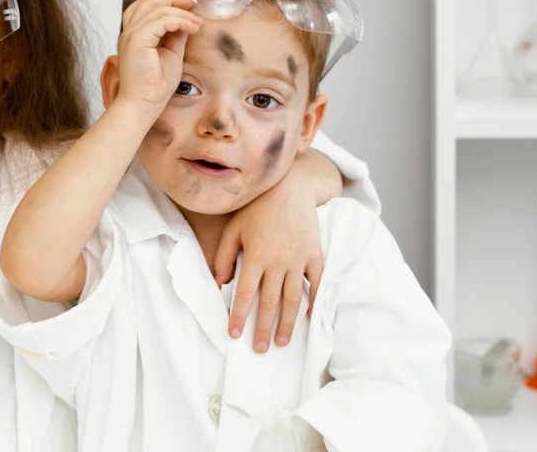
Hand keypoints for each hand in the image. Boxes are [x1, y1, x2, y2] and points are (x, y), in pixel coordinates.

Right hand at [115, 0, 204, 109]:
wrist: (143, 105)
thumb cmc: (154, 86)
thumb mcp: (171, 55)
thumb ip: (176, 36)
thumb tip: (186, 21)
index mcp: (134, 36)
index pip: (145, 7)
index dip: (167, 2)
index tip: (189, 7)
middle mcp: (129, 32)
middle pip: (148, 1)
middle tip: (193, 4)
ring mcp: (131, 35)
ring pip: (157, 8)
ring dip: (181, 12)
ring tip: (197, 22)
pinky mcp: (137, 40)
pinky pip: (162, 20)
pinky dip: (181, 20)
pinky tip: (193, 28)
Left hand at [214, 154, 339, 351]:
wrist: (291, 186)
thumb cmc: (256, 207)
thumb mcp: (233, 228)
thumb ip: (224, 256)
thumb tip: (220, 284)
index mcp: (254, 255)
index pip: (244, 294)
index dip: (239, 317)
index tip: (234, 336)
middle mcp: (277, 261)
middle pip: (269, 302)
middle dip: (263, 328)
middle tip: (260, 349)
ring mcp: (299, 259)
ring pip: (293, 298)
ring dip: (288, 323)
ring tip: (283, 342)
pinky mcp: (315, 254)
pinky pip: (317, 283)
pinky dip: (314, 301)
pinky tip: (310, 318)